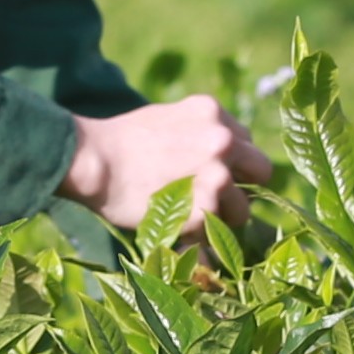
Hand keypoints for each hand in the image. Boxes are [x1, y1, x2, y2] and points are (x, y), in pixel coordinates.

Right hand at [63, 96, 266, 246]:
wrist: (93, 161)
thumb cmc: (119, 143)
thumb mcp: (166, 119)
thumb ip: (197, 133)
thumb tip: (216, 159)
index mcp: (212, 112)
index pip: (244, 142)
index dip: (231, 162)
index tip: (211, 174)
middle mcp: (222, 140)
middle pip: (260, 171)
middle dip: (242, 188)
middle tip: (214, 200)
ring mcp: (217, 175)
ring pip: (241, 209)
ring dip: (219, 219)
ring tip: (187, 220)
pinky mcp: (205, 209)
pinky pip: (216, 235)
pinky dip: (200, 240)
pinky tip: (177, 232)